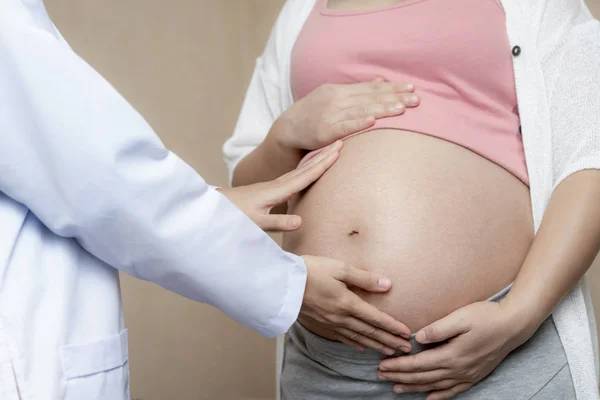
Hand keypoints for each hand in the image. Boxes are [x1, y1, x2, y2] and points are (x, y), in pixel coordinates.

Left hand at [218, 141, 341, 230]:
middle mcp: (277, 184)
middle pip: (306, 167)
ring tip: (330, 151)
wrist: (214, 209)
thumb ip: (278, 222)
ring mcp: (273, 186)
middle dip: (324, 155)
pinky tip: (308, 169)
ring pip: (300, 169)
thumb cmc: (233, 216)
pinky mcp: (269, 190)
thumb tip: (302, 222)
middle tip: (342, 142)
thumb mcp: (256, 223)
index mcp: (276, 190)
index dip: (323, 163)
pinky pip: (294, 176)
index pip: (305, 175)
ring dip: (316, 160)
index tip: (338, 150)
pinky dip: (305, 169)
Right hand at [272, 78, 418, 151]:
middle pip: (369, 98)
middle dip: (394, 98)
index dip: (392, 88)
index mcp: (339, 91)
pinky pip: (344, 127)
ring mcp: (329, 115)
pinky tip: (372, 121)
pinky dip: (358, 123)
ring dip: (381, 109)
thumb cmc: (313, 115)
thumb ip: (357, 91)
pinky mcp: (324, 132)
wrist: (286, 130)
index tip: (412, 89)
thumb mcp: (332, 97)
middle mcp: (335, 100)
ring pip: (360, 110)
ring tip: (401, 109)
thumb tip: (381, 81)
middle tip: (416, 100)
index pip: (370, 88)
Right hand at [300, 255, 411, 354]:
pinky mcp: (320, 324)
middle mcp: (340, 317)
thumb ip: (364, 278)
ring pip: (358, 338)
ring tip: (389, 351)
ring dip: (376, 345)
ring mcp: (330, 323)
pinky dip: (355, 343)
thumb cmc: (311, 270)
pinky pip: (342, 338)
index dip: (393, 327)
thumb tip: (387, 285)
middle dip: (389, 340)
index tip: (407, 334)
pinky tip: (362, 346)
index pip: (376, 318)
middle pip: (370, 332)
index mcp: (347, 302)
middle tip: (405, 349)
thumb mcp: (339, 268)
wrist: (282, 283)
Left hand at [378, 301, 530, 398]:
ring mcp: (467, 375)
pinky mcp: (475, 376)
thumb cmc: (486, 317)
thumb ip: (438, 329)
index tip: (383, 365)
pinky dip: (439, 396)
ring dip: (414, 387)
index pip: (418, 364)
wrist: (514, 326)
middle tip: (381, 375)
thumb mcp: (461, 317)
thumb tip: (417, 338)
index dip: (399, 366)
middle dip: (400, 377)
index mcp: (452, 355)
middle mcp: (458, 369)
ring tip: (396, 388)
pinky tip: (429, 399)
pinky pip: (453, 391)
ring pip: (435, 386)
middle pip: (423, 377)